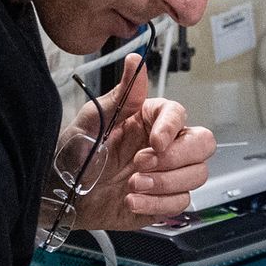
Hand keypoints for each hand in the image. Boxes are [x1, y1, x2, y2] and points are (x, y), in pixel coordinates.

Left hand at [66, 54, 216, 231]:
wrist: (63, 196)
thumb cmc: (75, 155)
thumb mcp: (92, 121)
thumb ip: (121, 95)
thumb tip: (135, 61)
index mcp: (149, 120)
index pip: (179, 114)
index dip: (172, 128)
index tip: (155, 143)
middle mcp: (163, 146)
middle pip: (202, 144)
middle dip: (178, 157)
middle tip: (143, 164)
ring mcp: (166, 174)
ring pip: (197, 174)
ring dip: (165, 183)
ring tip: (132, 185)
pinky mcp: (163, 200)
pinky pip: (181, 202)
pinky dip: (157, 204)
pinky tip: (131, 201)